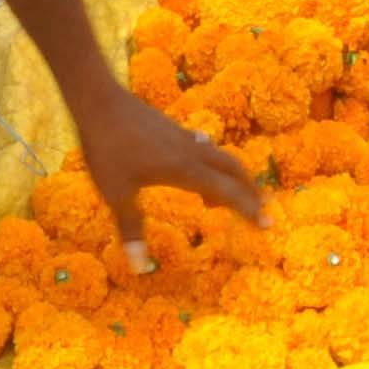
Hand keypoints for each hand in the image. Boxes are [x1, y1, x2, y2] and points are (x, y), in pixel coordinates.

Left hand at [71, 84, 265, 250]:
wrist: (99, 101)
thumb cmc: (107, 148)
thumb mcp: (116, 194)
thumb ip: (131, 229)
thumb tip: (138, 268)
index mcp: (185, 170)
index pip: (227, 192)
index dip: (249, 209)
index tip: (268, 224)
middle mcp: (192, 152)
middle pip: (234, 171)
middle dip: (251, 191)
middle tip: (262, 210)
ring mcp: (184, 138)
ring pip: (221, 157)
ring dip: (233, 177)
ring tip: (228, 199)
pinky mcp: (174, 130)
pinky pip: (205, 149)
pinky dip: (213, 165)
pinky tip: (199, 167)